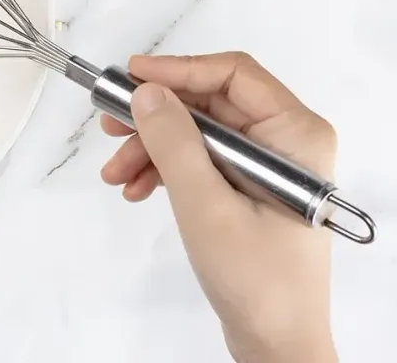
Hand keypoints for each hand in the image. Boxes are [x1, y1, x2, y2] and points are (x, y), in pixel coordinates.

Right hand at [100, 53, 336, 362]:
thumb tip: (146, 91)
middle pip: (208, 103)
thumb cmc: (256, 277)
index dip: (178, 69)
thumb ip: (174, 141)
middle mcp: (284, 140)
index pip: (233, 74)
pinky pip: (198, 160)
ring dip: (151, 148)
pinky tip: (136, 189)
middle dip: (155, 117)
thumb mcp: (205, 204)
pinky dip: (163, 170)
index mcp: (295, 133)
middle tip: (109, 124)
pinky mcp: (246, 187)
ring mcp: (265, 165)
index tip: (131, 76)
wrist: (275, 341)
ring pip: (196, 132)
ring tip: (115, 175)